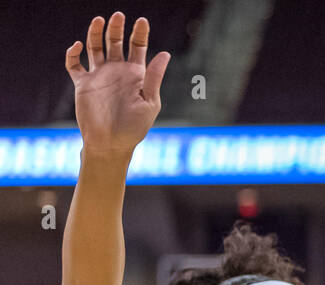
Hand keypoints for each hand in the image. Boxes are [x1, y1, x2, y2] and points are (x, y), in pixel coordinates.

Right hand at [65, 13, 169, 155]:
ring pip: (95, 48)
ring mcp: (99, 76)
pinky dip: (73, 53)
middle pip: (115, 42)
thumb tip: (165, 53)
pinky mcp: (83, 84)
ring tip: (100, 20)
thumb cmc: (134, 127)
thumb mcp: (149, 102)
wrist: (111, 144)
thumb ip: (153, 77)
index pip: (138, 48)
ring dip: (96, 33)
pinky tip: (78, 45)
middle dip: (117, 28)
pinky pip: (74, 64)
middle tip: (119, 15)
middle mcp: (117, 72)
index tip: (141, 20)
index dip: (140, 33)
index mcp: (136, 76)